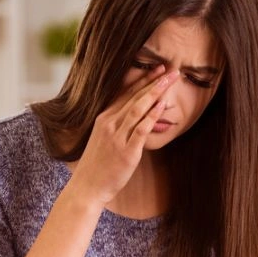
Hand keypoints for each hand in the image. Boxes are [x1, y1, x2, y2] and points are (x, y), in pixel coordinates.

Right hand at [69, 65, 178, 206]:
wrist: (87, 187)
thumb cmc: (98, 166)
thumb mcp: (104, 140)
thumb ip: (118, 128)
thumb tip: (135, 120)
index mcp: (103, 118)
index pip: (125, 94)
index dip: (142, 80)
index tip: (156, 69)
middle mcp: (109, 123)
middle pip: (134, 97)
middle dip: (153, 81)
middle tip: (170, 69)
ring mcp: (117, 136)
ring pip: (138, 108)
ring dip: (155, 92)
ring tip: (170, 81)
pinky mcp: (126, 150)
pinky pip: (141, 129)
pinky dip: (152, 115)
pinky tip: (162, 105)